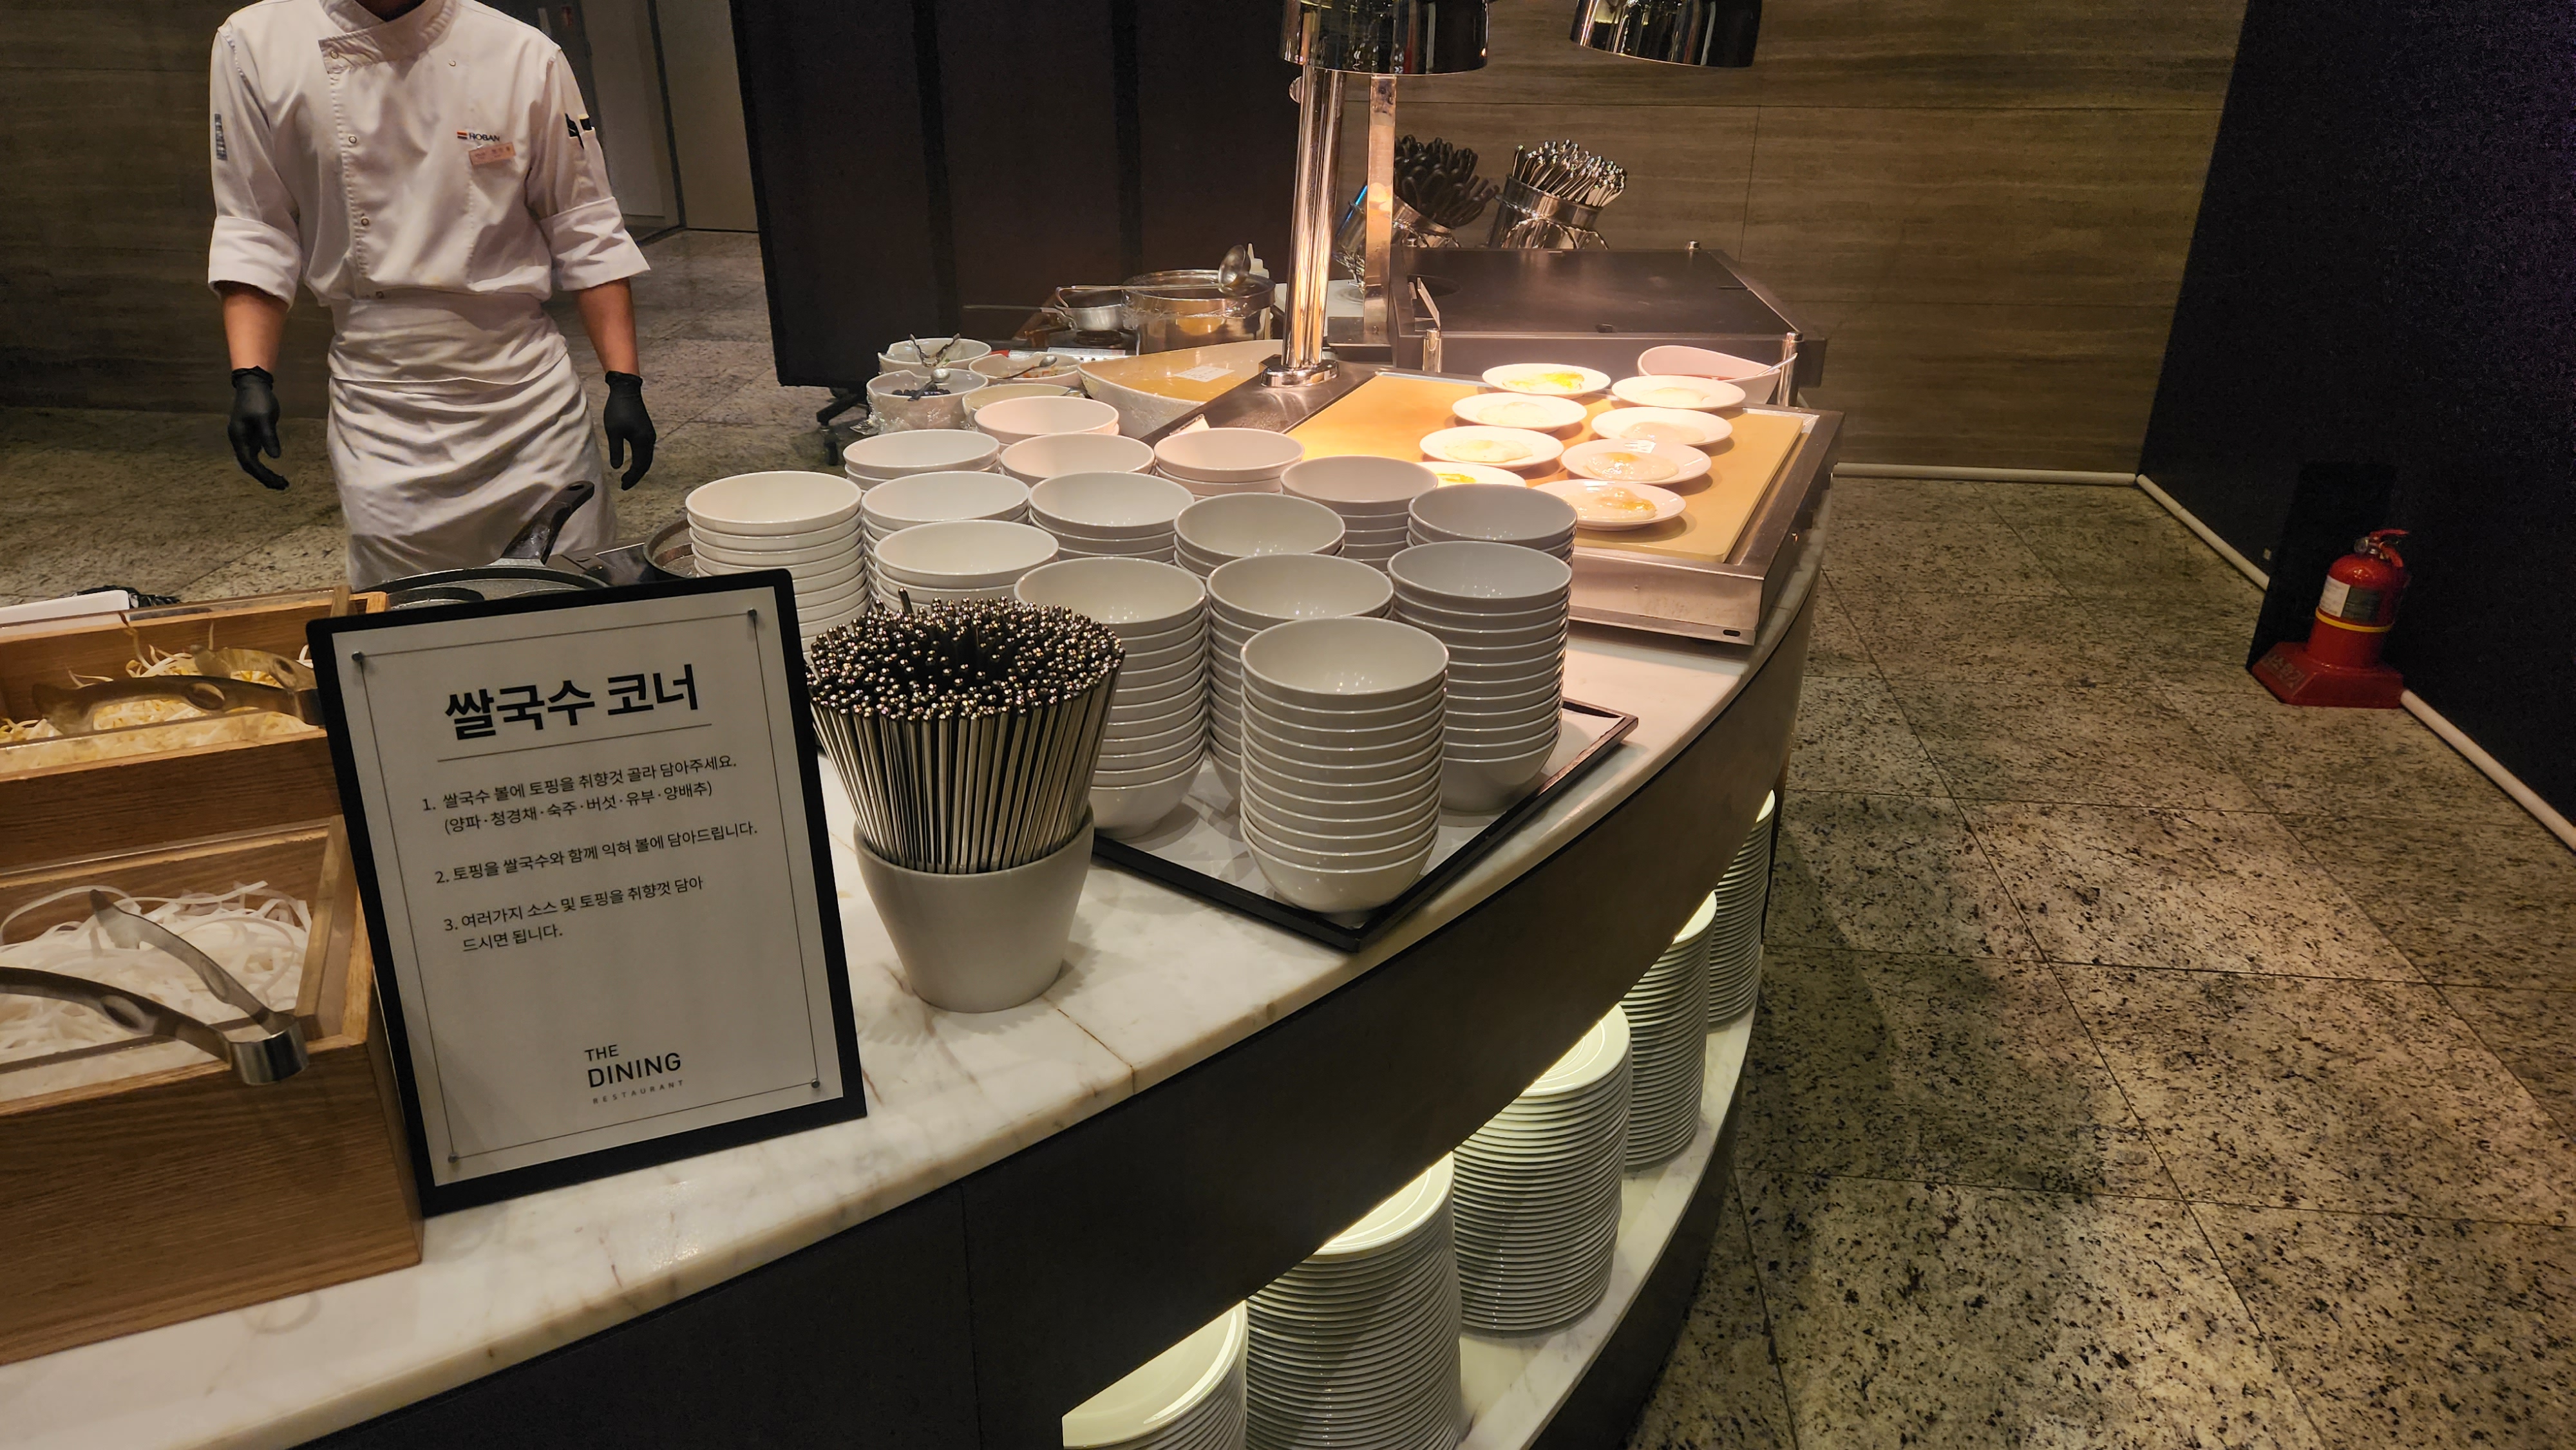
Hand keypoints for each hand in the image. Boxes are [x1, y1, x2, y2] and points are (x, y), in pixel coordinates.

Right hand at [227, 366, 288, 489]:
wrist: (253, 385)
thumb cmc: (258, 399)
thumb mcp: (265, 417)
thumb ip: (269, 437)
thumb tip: (275, 457)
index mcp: (238, 437)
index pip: (248, 462)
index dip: (262, 474)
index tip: (276, 482)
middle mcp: (239, 441)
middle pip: (249, 465)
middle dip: (264, 477)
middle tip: (282, 486)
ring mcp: (244, 439)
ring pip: (252, 462)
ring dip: (265, 473)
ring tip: (281, 483)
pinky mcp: (252, 436)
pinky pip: (256, 455)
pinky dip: (265, 465)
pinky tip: (275, 471)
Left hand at [602, 371, 654, 488]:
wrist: (626, 391)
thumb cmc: (618, 410)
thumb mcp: (613, 432)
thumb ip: (616, 451)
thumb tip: (617, 467)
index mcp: (642, 442)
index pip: (639, 466)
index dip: (631, 477)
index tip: (623, 486)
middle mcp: (649, 440)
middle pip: (645, 464)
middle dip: (636, 475)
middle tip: (625, 484)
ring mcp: (649, 435)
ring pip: (646, 458)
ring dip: (638, 468)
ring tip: (628, 476)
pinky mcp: (646, 431)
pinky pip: (646, 451)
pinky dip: (640, 460)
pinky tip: (633, 462)